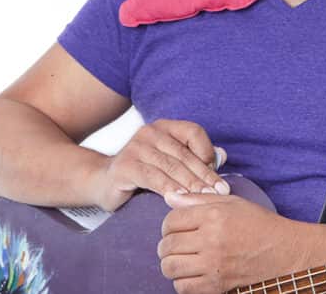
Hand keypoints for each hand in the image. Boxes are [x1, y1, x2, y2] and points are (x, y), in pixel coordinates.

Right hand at [90, 119, 228, 211]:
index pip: (194, 133)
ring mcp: (136, 147)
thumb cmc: (143, 173)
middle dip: (204, 175)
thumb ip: (195, 158)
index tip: (218, 178)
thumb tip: (223, 156)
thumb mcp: (170, 162)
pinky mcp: (126, 166)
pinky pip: (153, 178)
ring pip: (171, 166)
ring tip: (205, 198)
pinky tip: (181, 199)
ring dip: (191, 184)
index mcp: (165, 127)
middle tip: (220, 193)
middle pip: (184, 154)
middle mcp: (151, 132)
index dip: (208, 153)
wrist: (103, 182)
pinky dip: (169, 188)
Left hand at [158, 193, 311, 293]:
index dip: (169, 224)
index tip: (176, 228)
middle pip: (167, 245)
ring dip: (172, 264)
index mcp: (214, 215)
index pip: (171, 220)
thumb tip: (169, 197)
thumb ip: (199, 199)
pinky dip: (182, 282)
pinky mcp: (217, 285)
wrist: (285, 252)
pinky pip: (183, 287)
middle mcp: (211, 239)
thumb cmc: (260, 224)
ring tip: (182, 260)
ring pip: (170, 268)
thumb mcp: (233, 203)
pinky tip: (192, 274)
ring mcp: (213, 265)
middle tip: (176, 245)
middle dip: (167, 245)